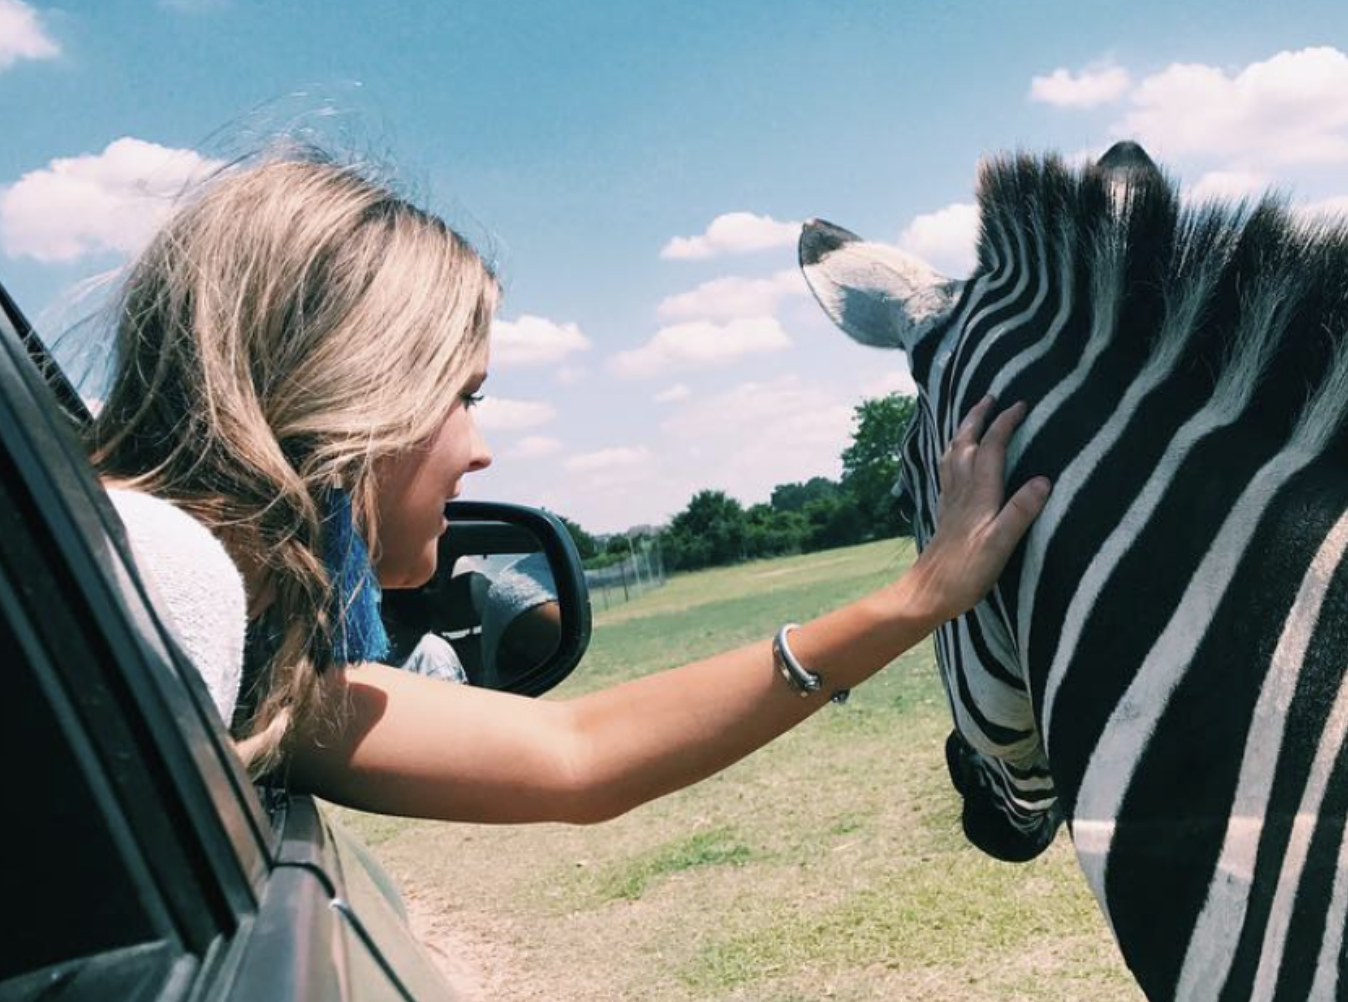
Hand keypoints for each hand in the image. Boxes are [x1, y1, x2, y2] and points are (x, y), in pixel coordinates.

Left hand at [908, 396, 1049, 622]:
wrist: (928, 593)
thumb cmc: (966, 573)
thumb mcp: (1001, 544)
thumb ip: (1021, 512)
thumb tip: (1044, 479)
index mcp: (978, 494)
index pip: (992, 447)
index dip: (1006, 423)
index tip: (1021, 404)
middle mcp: (961, 491)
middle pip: (966, 443)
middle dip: (978, 417)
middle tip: (990, 396)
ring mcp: (950, 501)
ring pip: (953, 454)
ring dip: (964, 431)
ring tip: (971, 418)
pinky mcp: (945, 514)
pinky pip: (947, 472)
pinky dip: (953, 454)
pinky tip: (953, 460)